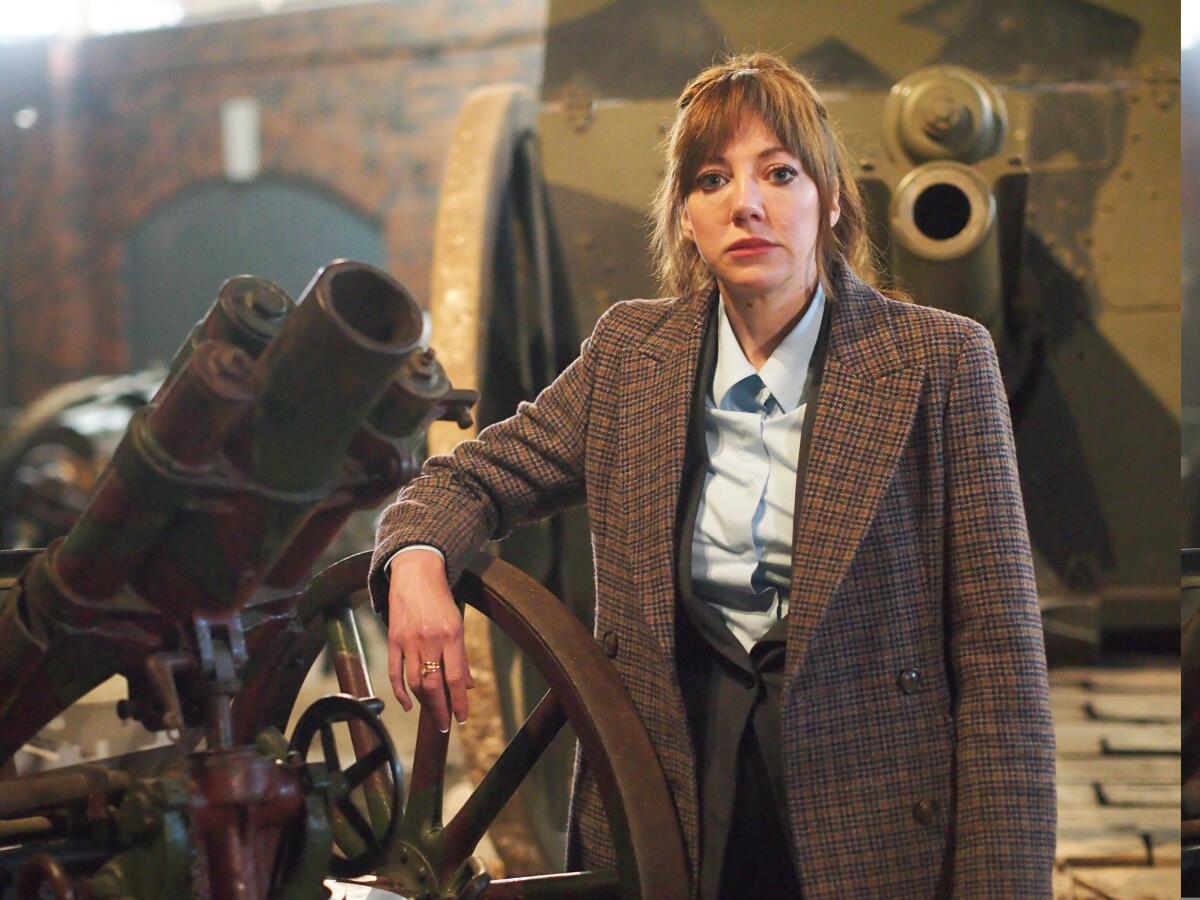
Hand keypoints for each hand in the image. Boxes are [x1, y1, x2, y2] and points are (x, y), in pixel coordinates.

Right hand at [386, 549, 473, 731]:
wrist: (416, 573)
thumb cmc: (441, 600)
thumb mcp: (458, 624)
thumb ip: (461, 656)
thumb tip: (467, 686)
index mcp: (451, 635)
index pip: (456, 678)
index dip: (459, 702)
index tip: (462, 719)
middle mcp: (430, 640)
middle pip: (434, 685)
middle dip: (440, 710)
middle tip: (444, 726)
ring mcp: (409, 640)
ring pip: (414, 682)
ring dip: (424, 703)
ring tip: (432, 714)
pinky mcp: (393, 639)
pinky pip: (395, 672)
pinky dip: (400, 692)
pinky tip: (409, 705)